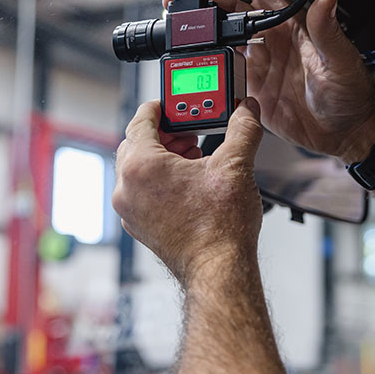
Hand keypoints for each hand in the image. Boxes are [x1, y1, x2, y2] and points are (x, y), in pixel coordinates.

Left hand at [112, 98, 264, 283]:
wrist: (218, 270)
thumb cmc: (219, 226)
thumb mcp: (235, 166)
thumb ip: (242, 129)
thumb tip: (247, 110)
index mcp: (142, 166)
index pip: (140, 120)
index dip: (159, 107)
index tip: (172, 103)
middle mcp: (127, 188)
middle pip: (136, 144)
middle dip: (164, 133)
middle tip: (189, 129)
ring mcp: (131, 211)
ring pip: (138, 169)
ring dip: (163, 157)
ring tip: (194, 156)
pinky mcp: (140, 226)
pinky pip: (143, 192)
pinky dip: (160, 180)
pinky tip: (190, 183)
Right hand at [163, 0, 374, 161]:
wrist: (347, 133)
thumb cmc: (352, 93)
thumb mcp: (341, 60)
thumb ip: (328, 31)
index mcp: (295, 25)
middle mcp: (274, 38)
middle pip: (233, 10)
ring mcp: (261, 61)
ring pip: (224, 36)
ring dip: (201, 27)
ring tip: (178, 17)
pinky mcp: (252, 86)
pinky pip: (224, 69)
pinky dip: (207, 62)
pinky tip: (191, 56)